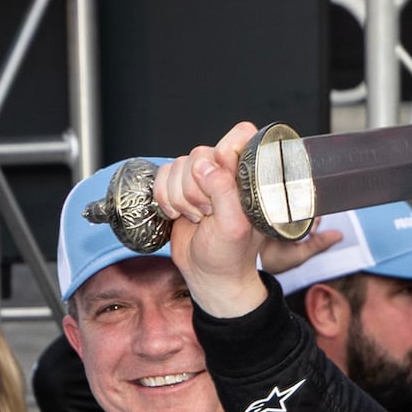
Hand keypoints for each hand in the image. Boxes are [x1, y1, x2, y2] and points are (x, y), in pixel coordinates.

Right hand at [150, 123, 341, 317]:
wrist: (209, 275)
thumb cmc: (230, 255)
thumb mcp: (234, 225)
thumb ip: (223, 191)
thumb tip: (203, 166)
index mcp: (250, 174)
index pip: (240, 135)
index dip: (224, 157)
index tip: (221, 187)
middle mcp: (227, 170)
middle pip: (199, 153)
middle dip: (196, 188)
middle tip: (209, 212)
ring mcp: (202, 178)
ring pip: (177, 165)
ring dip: (180, 197)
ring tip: (198, 217)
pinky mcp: (180, 187)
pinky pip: (162, 175)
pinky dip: (164, 197)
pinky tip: (180, 214)